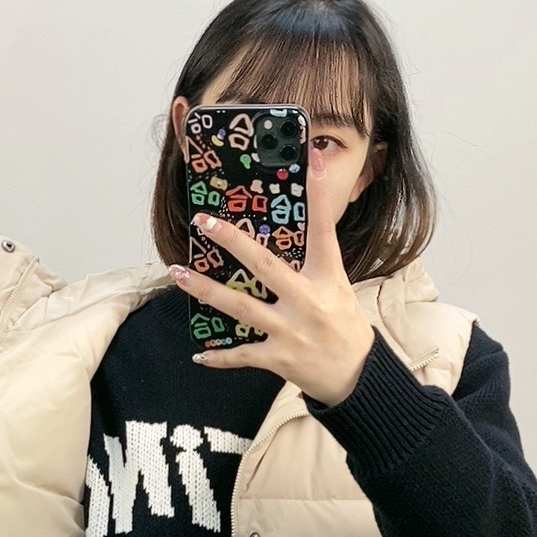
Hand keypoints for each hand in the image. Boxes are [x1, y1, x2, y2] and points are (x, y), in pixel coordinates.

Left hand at [169, 209, 375, 405]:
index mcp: (326, 278)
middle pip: (264, 266)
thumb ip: (314, 261)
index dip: (317, 195)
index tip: (310, 160)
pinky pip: (241, 355)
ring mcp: (290, 331)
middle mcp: (307, 302)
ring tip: (180, 274)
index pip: (323, 230)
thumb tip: (290, 231)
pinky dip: (219, 357)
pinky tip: (199, 354)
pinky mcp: (278, 358)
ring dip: (207, 290)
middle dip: (232, 242)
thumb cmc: (344, 325)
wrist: (357, 376)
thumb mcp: (337, 286)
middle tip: (204, 222)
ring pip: (241, 308)